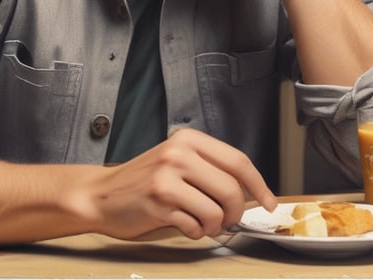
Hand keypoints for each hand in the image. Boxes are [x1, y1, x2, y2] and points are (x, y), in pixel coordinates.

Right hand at [88, 128, 275, 239]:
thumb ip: (210, 168)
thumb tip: (252, 192)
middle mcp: (179, 153)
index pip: (238, 161)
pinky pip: (196, 226)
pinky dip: (195, 232)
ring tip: (199, 221)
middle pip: (232, 189)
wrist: (102, 194)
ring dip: (213, 225)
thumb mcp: (178, 160)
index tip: (269, 203)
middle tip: (225, 219)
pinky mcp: (159, 202)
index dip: (260, 185)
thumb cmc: (145, 181)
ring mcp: (167, 177)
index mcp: (189, 139)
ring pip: (217, 211)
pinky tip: (182, 224)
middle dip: (235, 212)